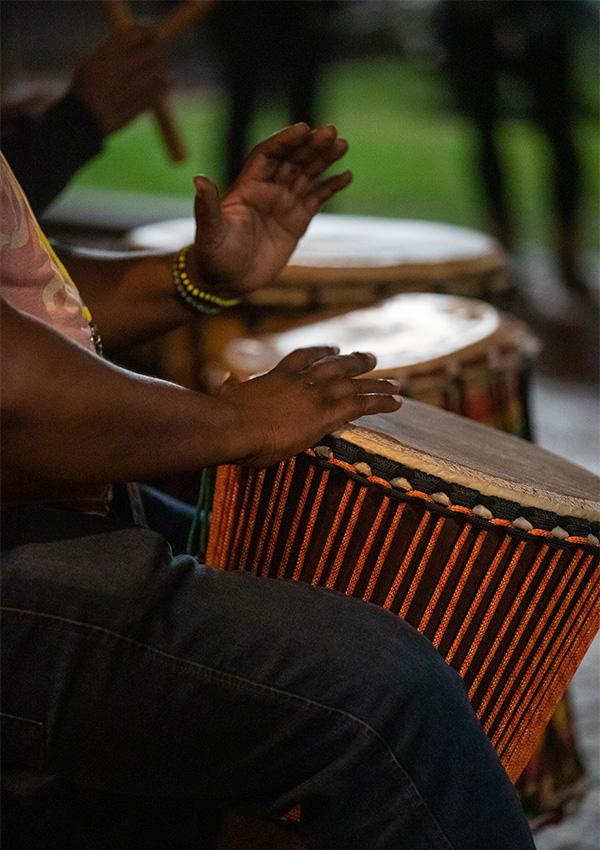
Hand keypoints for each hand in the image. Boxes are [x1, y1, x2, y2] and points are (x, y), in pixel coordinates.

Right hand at [70, 25, 168, 134]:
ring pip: (162, 70)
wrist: (86, 117)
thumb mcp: (92, 58)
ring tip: (153, 70)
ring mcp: (137, 86)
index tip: (147, 35)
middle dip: (155, 49)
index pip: (140, 32)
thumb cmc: (85, 86)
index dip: (146, 32)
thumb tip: (134, 40)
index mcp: (112, 51)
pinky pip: (162, 89)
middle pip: (155, 50)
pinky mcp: (144, 102)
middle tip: (153, 52)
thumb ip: (114, 48)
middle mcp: (127, 66)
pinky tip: (154, 86)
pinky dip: (161, 85)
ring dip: (160, 68)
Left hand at [188, 124, 351, 295]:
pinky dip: (331, 187)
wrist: (226, 282)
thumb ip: (207, 206)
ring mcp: (283, 204)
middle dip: (311, 145)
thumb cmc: (213, 256)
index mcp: (247, 186)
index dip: (285, 141)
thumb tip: (199, 180)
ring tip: (342, 144)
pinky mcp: (297, 222)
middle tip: (331, 131)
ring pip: (308, 175)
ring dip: (325, 159)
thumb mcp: (209, 232)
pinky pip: (317, 199)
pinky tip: (346, 176)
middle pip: (292, 160)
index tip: (303, 129)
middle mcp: (267, 190)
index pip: (268, 155)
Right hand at [219, 347, 401, 467]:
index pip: (303, 358)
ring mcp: (314, 395)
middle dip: (355, 361)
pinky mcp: (325, 414)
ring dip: (375, 382)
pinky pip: (361, 405)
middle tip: (371, 358)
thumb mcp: (227, 396)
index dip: (320, 352)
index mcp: (276, 376)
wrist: (232, 425)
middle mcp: (300, 380)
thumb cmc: (224, 417)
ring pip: (353, 384)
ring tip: (394, 383)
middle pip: (334, 366)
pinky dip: (380, 401)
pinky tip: (397, 401)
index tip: (332, 349)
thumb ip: (228, 386)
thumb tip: (218, 376)